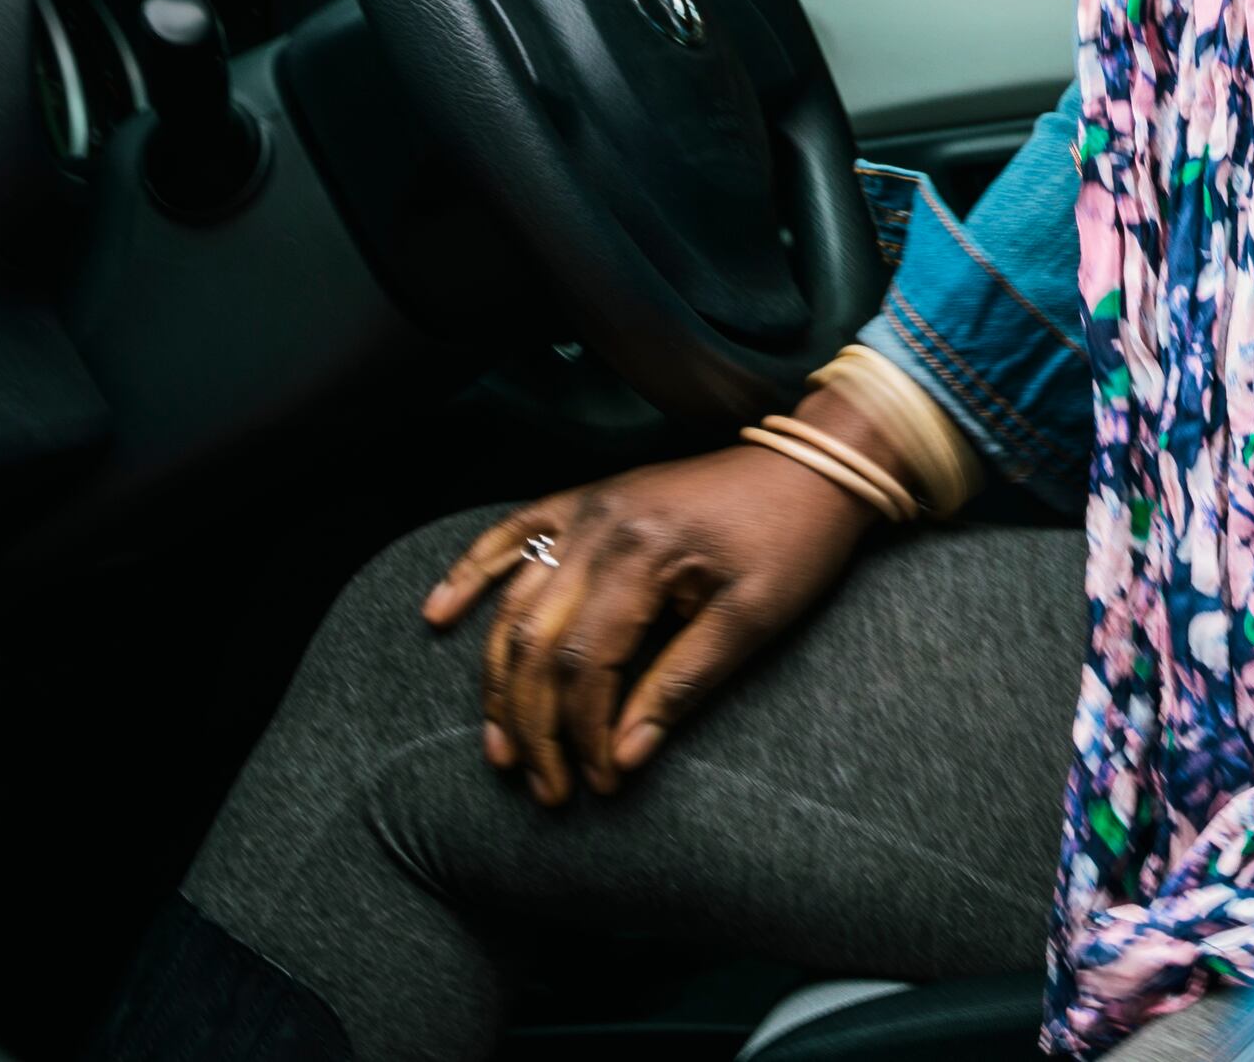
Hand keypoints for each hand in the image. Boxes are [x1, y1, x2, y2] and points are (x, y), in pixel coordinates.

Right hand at [421, 442, 877, 801]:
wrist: (816, 466)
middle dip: (533, 725)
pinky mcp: (587, 498)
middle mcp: (600, 525)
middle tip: (545, 787)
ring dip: (498, 679)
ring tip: (498, 746)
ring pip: (514, 603)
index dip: (584, 734)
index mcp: (644, 553)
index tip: (600, 784)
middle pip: (537, 641)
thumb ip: (683, 685)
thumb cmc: (795, 543)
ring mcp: (587, 507)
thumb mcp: (754, 620)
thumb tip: (625, 758)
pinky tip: (438, 615)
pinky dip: (471, 572)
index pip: (586, 664)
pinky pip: (511, 533)